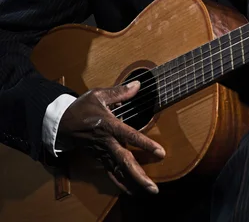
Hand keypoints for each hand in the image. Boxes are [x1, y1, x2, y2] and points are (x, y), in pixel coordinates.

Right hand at [58, 80, 164, 194]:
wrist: (61, 124)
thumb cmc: (81, 107)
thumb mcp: (98, 95)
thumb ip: (120, 92)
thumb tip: (138, 84)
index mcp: (108, 125)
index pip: (130, 136)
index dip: (145, 144)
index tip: (160, 153)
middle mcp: (107, 142)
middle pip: (125, 161)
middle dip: (140, 175)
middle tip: (154, 188)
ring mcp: (102, 152)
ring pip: (119, 170)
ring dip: (134, 181)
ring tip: (149, 191)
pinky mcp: (99, 158)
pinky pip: (111, 172)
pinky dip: (121, 183)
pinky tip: (132, 191)